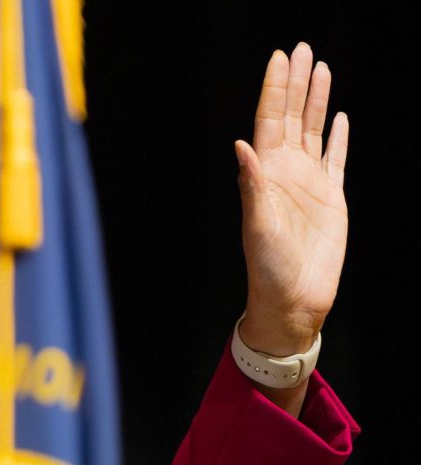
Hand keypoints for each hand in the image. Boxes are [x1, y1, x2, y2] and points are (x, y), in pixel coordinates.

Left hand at [236, 42, 348, 357]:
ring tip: (319, 67)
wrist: (293, 300)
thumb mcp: (257, 227)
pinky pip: (336, 159)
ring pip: (314, 130)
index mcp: (266, 175)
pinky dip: (338, 137)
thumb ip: (252, 187)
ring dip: (316, 100)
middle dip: (295, 83)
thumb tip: (241, 146)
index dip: (274, 90)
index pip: (269, 122)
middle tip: (301, 48)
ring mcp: (309, 183)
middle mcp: (286, 173)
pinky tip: (339, 117)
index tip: (278, 57)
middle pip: (292, 117)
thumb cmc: (267, 269)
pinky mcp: (332, 198)